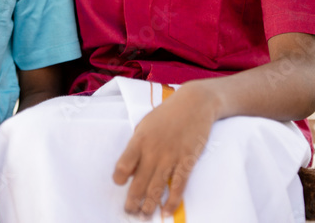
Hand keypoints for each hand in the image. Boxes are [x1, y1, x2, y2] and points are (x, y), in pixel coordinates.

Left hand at [113, 82, 219, 216]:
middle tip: (129, 212)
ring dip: (149, 205)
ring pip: (156, 187)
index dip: (119, 178)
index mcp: (139, 139)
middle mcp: (153, 150)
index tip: (120, 184)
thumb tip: (130, 168)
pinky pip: (178, 186)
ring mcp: (170, 157)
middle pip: (138, 182)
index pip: (123, 164)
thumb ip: (137, 144)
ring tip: (144, 216)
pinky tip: (167, 211)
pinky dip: (172, 201)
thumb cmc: (167, 114)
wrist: (195, 103)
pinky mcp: (187, 161)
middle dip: (132, 201)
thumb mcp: (145, 124)